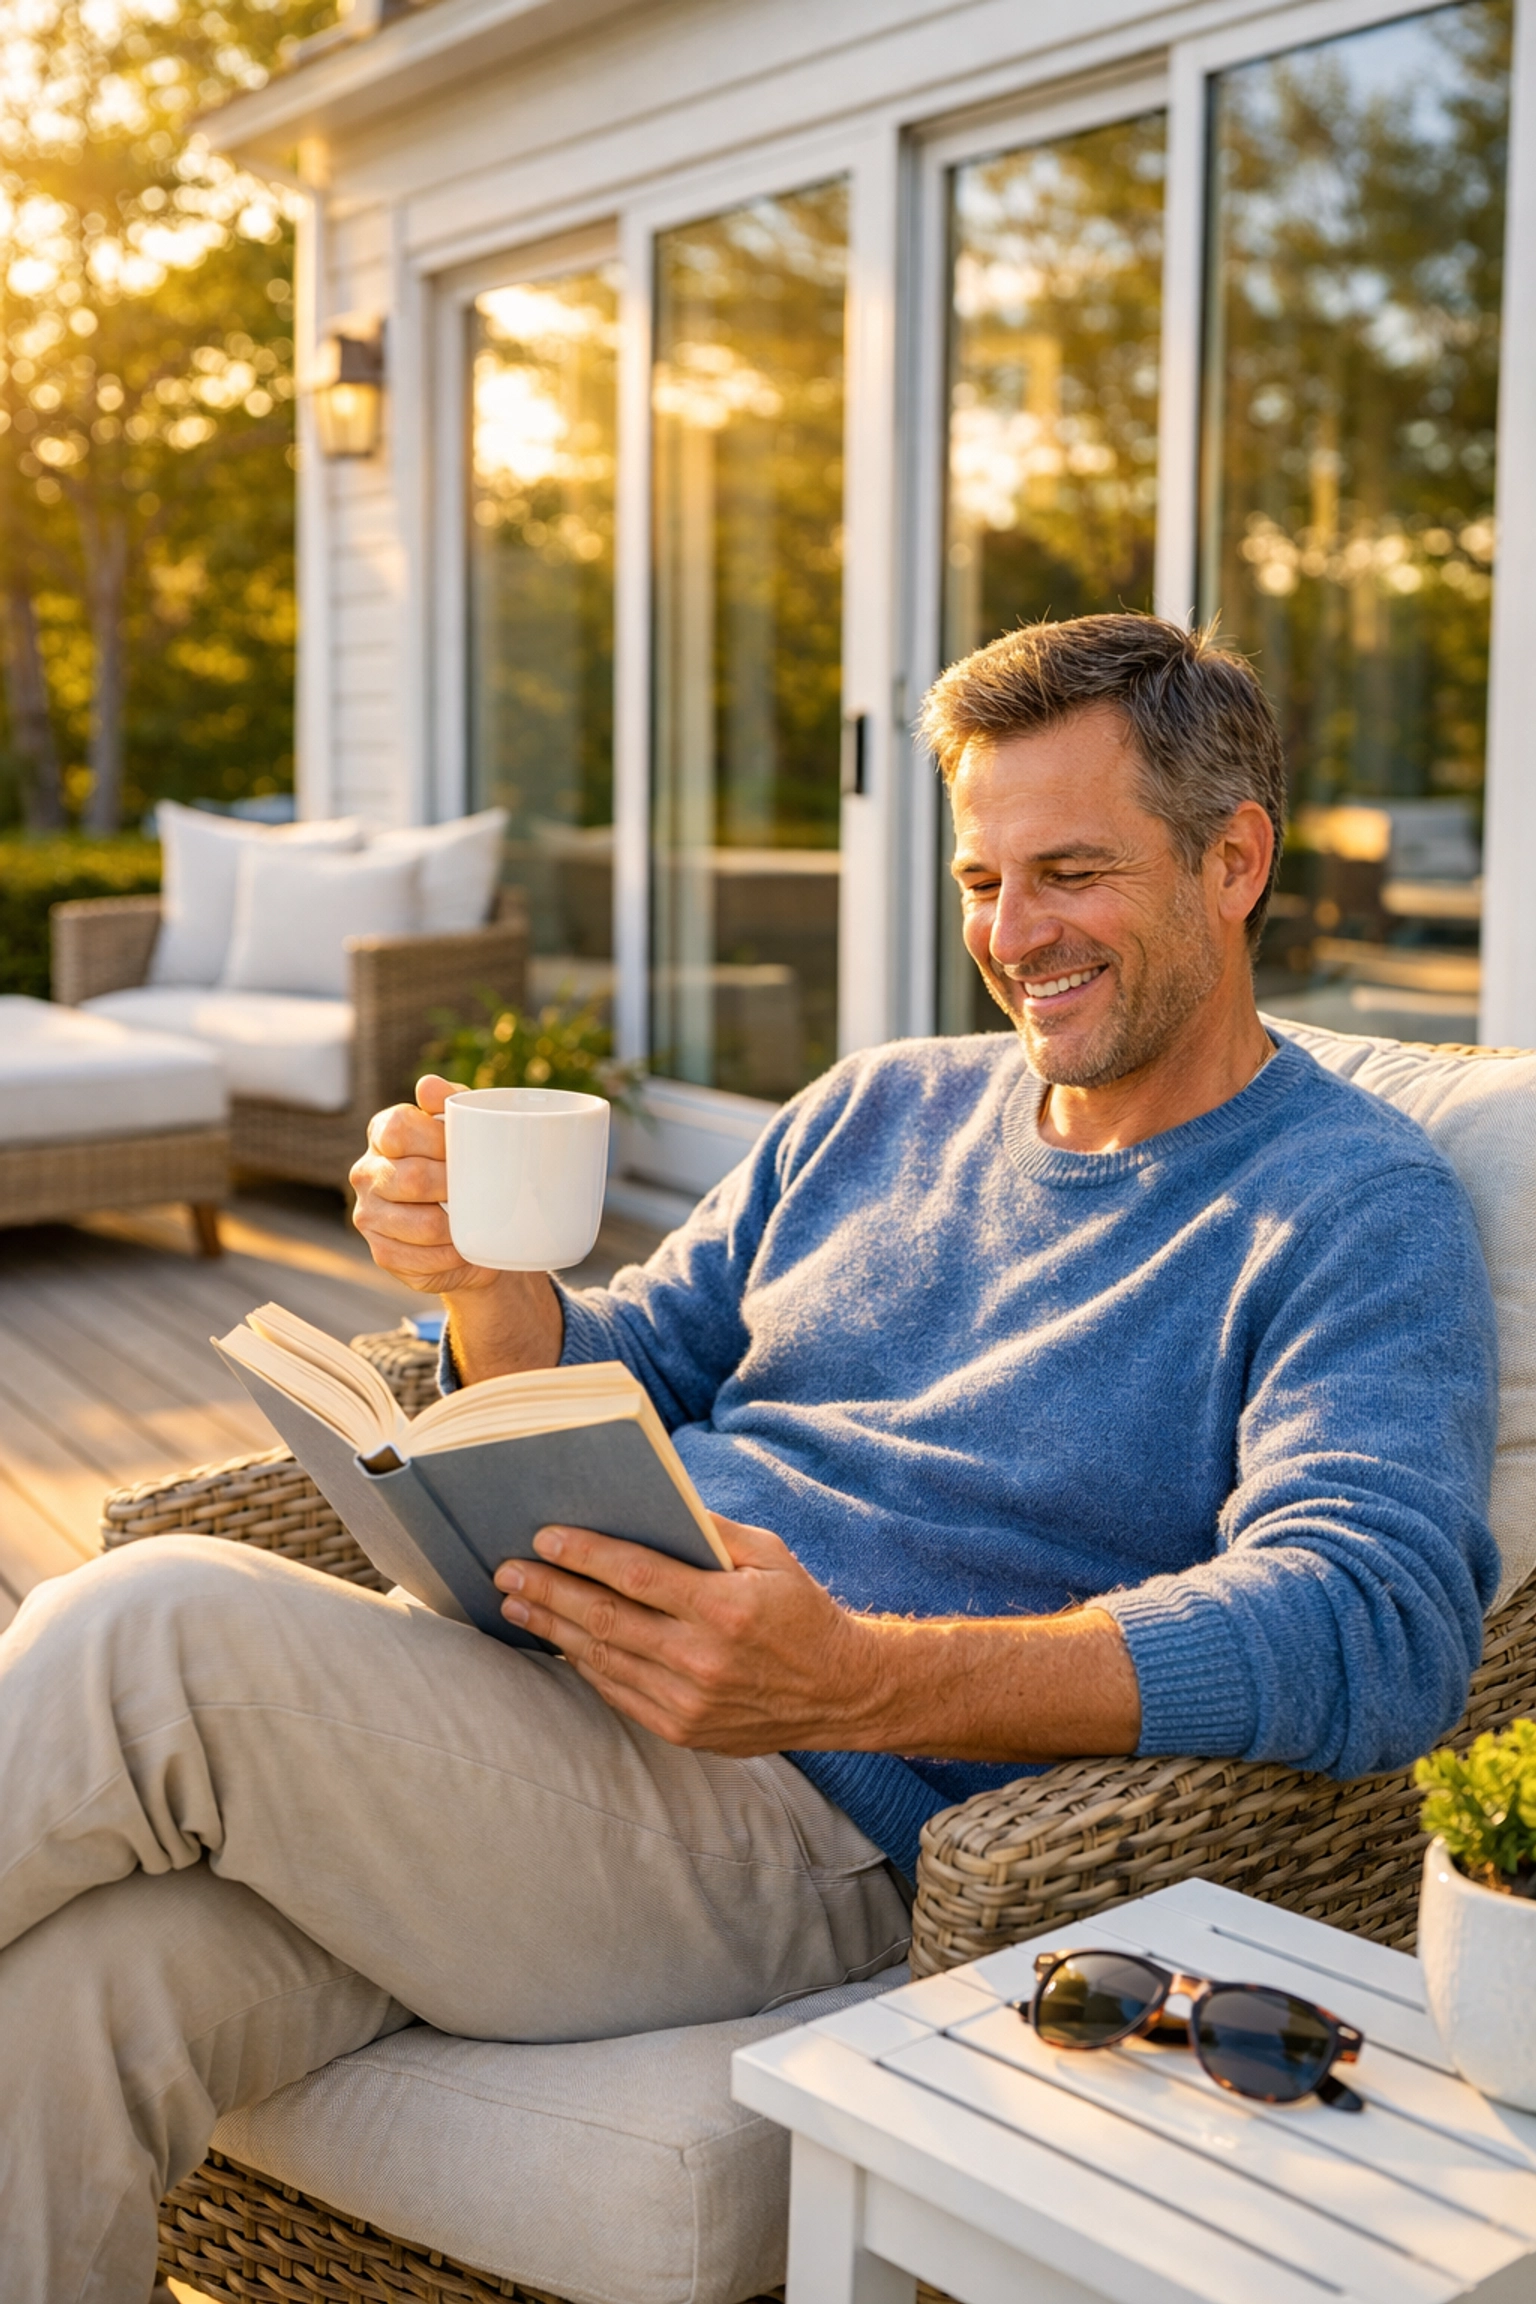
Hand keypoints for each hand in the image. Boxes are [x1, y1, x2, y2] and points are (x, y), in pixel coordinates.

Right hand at [350, 1076, 499, 1296]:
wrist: (471, 1229)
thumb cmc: (466, 1169)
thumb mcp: (466, 1130)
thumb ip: (452, 1102)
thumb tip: (427, 1085)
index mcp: (383, 1134)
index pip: (398, 1128)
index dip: (436, 1139)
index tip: (462, 1150)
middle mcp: (367, 1172)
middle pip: (411, 1178)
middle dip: (452, 1187)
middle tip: (476, 1190)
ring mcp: (369, 1214)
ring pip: (422, 1224)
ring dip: (456, 1226)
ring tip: (473, 1220)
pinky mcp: (381, 1252)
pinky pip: (421, 1257)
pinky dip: (451, 1255)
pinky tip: (460, 1246)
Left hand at [496, 1519, 1142, 1762]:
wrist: (841, 1691)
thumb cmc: (800, 1608)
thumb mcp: (766, 1553)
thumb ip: (707, 1530)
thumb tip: (645, 1502)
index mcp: (725, 1608)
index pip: (635, 1576)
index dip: (583, 1555)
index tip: (542, 1538)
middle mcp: (702, 1660)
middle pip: (605, 1620)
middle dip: (549, 1593)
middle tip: (507, 1571)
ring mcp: (689, 1702)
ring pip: (603, 1660)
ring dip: (553, 1630)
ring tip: (517, 1605)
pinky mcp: (683, 1730)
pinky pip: (618, 1692)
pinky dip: (584, 1664)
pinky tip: (560, 1641)